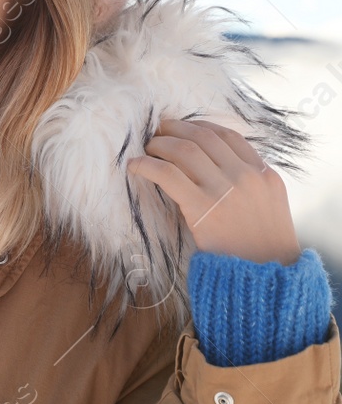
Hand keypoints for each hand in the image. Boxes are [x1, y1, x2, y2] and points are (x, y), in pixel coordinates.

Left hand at [124, 117, 300, 265]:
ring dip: (160, 144)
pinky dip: (147, 165)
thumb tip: (217, 166)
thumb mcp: (269, 206)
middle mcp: (246, 177)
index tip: (183, 128)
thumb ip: (250, 183)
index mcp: (264, 175)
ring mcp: (225, 190)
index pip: (229, 136)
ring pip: (184, 150)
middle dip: (176, 129)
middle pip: (203, 137)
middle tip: (158, 132)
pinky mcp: (202, 207)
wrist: (266, 277)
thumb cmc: (262, 247)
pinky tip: (135, 166)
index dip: (200, 127)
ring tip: (147, 148)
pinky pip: (167, 174)